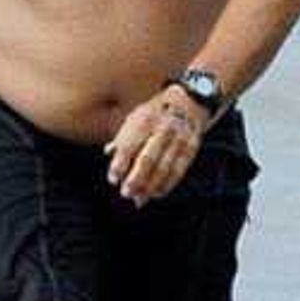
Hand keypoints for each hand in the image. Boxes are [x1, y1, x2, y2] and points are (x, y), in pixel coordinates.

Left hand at [105, 87, 208, 203]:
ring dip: (150, 187)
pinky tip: (157, 193)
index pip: (129, 146)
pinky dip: (167, 185)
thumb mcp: (136, 116)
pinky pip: (179, 171)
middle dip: (135, 180)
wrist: (189, 100)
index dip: (119, 165)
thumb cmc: (156, 111)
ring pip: (163, 169)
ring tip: (139, 199)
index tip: (113, 179)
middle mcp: (162, 129)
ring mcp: (178, 139)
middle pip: (147, 160)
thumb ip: (123, 135)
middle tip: (126, 193)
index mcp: (144, 120)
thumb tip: (108, 152)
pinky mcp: (191, 148)